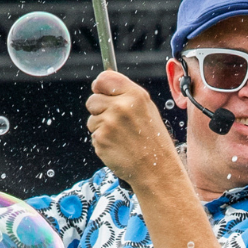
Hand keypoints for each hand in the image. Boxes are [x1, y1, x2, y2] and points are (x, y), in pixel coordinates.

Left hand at [85, 70, 178, 187]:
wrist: (156, 169)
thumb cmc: (153, 140)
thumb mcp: (147, 109)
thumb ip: (126, 96)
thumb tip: (103, 84)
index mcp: (135, 95)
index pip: (104, 78)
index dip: (100, 86)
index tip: (101, 92)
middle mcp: (120, 106)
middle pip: (92, 99)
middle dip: (99, 110)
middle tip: (115, 122)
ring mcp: (109, 123)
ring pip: (91, 119)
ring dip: (101, 128)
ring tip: (120, 137)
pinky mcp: (101, 139)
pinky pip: (93, 136)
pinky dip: (102, 142)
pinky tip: (117, 147)